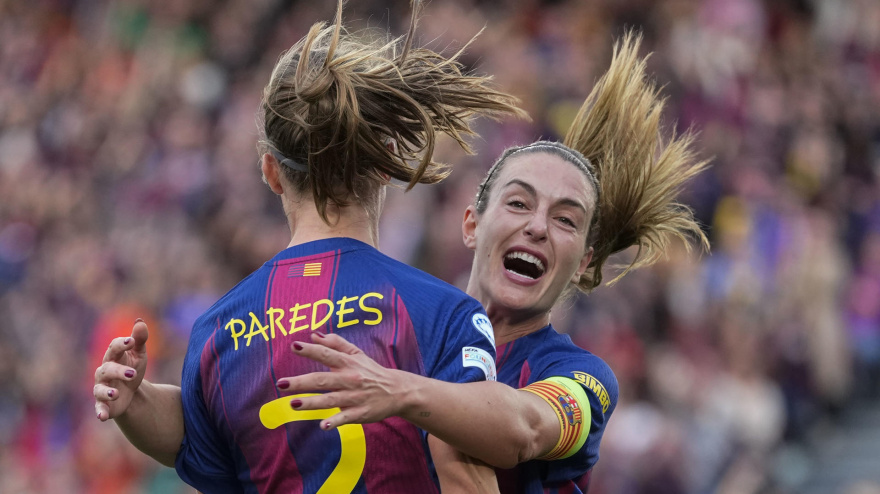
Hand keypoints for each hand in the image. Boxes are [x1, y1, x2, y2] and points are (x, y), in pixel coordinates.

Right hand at [94, 319, 148, 420]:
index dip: (121, 344)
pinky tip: (102, 417)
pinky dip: (99, 411)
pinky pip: (99, 408)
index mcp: (113, 357)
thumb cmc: (132, 368)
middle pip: (107, 369)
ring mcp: (102, 388)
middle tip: (133, 373)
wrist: (131, 392)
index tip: (130, 341)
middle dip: (118, 371)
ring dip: (106, 391)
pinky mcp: (103, 404)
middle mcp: (104, 372)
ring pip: (100, 389)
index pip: (113, 348)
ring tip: (116, 393)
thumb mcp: (139, 354)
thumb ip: (139, 339)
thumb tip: (140, 321)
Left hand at [277, 333, 414, 429]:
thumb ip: (335, 343)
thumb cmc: (371, 371)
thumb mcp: (357, 353)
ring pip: (330, 400)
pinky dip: (335, 422)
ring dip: (312, 403)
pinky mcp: (360, 413)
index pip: (326, 354)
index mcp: (348, 363)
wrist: (397, 391)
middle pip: (323, 379)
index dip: (311, 350)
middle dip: (301, 382)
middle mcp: (350, 379)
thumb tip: (313, 334)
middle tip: (280, 383)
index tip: (294, 346)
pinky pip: (346, 418)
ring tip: (293, 404)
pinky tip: (323, 426)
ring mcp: (355, 397)